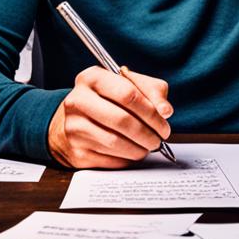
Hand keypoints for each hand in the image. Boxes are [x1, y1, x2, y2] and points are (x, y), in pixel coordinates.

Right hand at [48, 66, 172, 168]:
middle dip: (148, 133)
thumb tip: (165, 110)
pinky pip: (109, 159)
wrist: (74, 120)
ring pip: (116, 142)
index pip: (127, 94)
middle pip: (122, 120)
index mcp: (91, 78)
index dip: (151, 111)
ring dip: (140, 148)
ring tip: (148, 146)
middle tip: (159, 138)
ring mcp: (73, 127)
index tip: (164, 121)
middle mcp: (77, 101)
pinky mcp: (76, 151)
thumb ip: (152, 91)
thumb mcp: (130, 85)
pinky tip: (132, 152)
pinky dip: (127, 158)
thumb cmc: (107, 100)